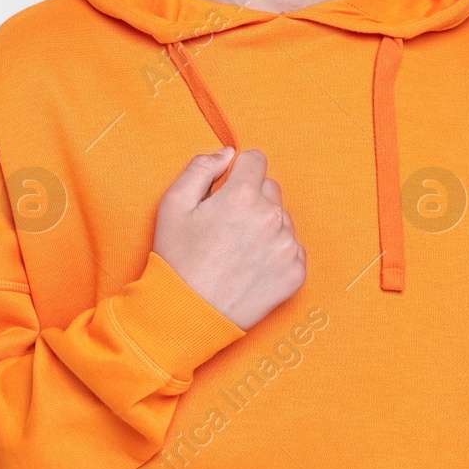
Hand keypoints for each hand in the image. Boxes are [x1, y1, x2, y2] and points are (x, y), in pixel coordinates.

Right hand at [152, 148, 305, 330]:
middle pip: (270, 189)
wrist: (186, 315)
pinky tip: (251, 267)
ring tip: (237, 251)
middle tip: (227, 227)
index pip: (256, 160)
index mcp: (243, 196)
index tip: (226, 191)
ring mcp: (287, 247)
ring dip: (265, 227)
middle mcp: (271, 218)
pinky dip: (276, 254)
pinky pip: (293, 248)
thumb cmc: (176, 259)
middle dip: (251, 200)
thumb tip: (228, 154)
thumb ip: (201, 167)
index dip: (238, 173)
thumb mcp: (173, 204)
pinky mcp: (296, 274)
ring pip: (282, 219)